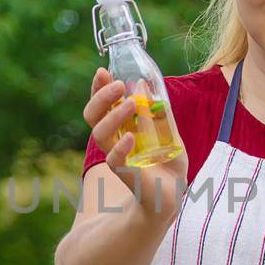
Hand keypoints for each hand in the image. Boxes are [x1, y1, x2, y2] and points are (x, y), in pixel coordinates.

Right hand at [83, 67, 188, 218]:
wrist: (172, 192)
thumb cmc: (167, 161)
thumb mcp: (168, 130)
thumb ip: (158, 110)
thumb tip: (143, 83)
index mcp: (119, 127)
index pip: (101, 104)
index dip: (97, 88)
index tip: (102, 71)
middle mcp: (113, 140)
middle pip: (92, 115)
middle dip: (100, 97)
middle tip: (118, 85)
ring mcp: (117, 156)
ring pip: (99, 134)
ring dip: (113, 116)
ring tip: (130, 103)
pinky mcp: (126, 173)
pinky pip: (114, 159)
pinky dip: (121, 147)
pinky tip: (131, 137)